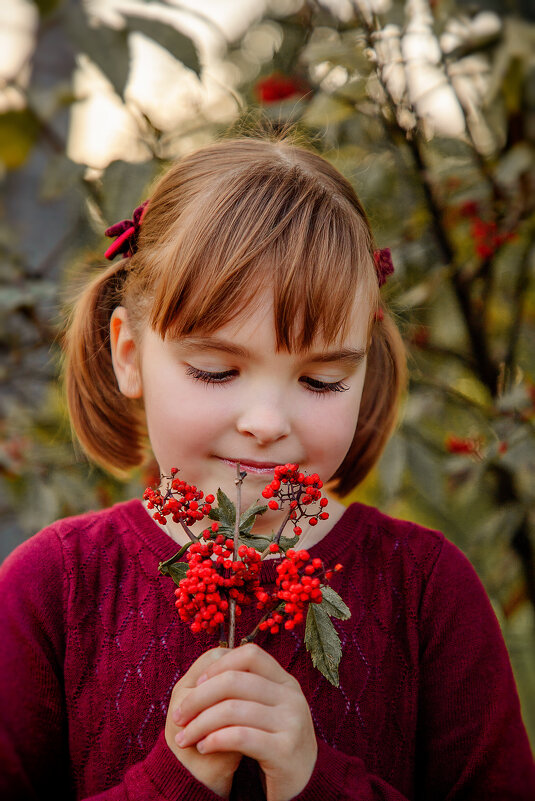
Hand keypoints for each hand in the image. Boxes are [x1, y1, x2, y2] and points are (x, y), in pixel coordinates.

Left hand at [174, 643, 317, 800]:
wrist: (300, 785)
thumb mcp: (264, 709)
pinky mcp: (285, 750)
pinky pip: (240, 736)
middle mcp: (292, 696)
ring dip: (200, 723)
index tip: (196, 683)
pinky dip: (214, 739)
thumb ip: (244, 688)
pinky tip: (204, 747)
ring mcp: (292, 721)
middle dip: (198, 698)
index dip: (219, 665)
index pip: (250, 655)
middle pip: (234, 680)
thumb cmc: (271, 743)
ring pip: (232, 709)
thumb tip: (204, 672)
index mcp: (284, 681)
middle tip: (178, 716)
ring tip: (186, 738)